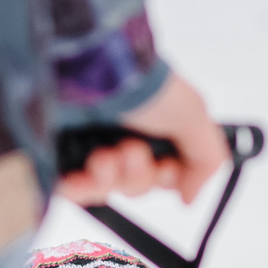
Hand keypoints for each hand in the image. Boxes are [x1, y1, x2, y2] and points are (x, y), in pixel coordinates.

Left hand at [53, 72, 229, 205]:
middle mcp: (123, 134)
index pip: (164, 174)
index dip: (166, 177)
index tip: (164, 165)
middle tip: (129, 151)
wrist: (90, 69)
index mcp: (154, 127)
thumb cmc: (142, 84)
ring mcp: (89, 144)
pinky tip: (79, 177)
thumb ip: (207, 160)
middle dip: (137, 174)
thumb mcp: (193, 114)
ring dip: (109, 178)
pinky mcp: (60, 154)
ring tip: (102, 157)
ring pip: (106, 190)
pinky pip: (71, 190)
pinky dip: (78, 189)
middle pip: (137, 185)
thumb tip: (189, 198)